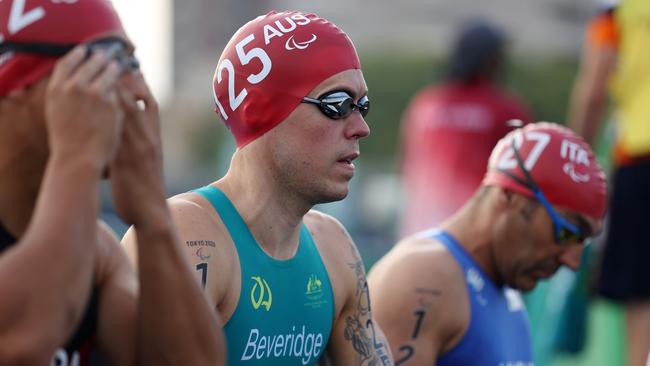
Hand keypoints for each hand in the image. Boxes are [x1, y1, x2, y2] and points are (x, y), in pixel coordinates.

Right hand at [45, 46, 123, 170]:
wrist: (78, 159)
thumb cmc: (66, 141)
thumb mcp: (57, 112)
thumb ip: (65, 94)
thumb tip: (77, 81)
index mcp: (56, 89)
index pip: (67, 62)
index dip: (77, 54)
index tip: (85, 50)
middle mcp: (74, 87)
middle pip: (91, 63)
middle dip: (101, 57)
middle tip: (107, 54)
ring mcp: (94, 93)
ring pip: (108, 72)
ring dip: (115, 67)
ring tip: (119, 65)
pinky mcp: (112, 103)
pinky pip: (120, 88)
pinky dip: (125, 83)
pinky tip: (131, 80)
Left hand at [109, 72, 168, 226]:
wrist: (152, 211)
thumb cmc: (145, 188)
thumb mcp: (146, 160)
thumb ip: (136, 142)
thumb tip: (122, 128)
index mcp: (155, 137)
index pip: (151, 102)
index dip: (139, 83)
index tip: (127, 68)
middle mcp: (148, 139)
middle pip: (138, 101)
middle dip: (124, 80)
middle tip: (109, 64)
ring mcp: (137, 149)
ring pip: (126, 113)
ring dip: (113, 93)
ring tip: (99, 78)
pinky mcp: (125, 160)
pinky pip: (115, 133)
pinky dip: (105, 118)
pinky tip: (93, 108)